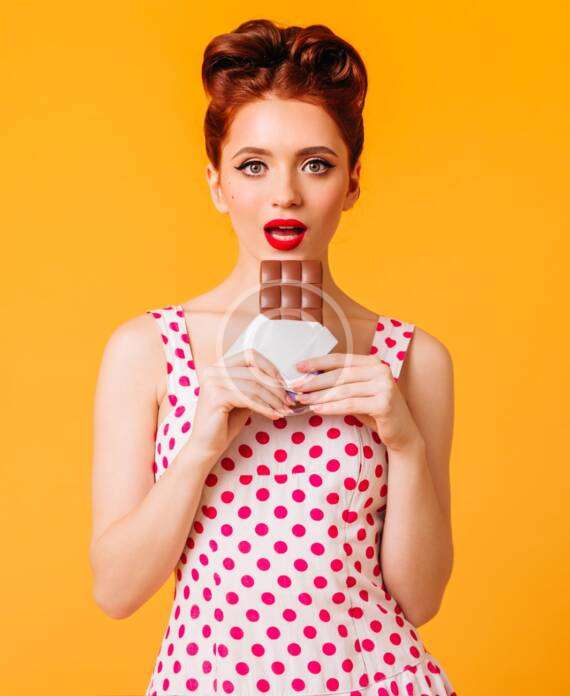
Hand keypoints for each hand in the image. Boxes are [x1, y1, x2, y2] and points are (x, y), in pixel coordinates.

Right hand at [190, 348, 293, 458]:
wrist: (207, 445)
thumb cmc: (226, 422)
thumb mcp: (244, 398)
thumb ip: (255, 385)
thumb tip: (281, 380)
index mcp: (219, 366)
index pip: (250, 355)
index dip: (270, 368)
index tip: (283, 384)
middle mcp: (213, 370)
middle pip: (254, 370)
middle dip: (275, 387)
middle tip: (289, 401)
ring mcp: (212, 382)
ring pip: (253, 385)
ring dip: (273, 399)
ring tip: (283, 410)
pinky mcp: (215, 397)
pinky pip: (248, 398)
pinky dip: (264, 407)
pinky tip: (274, 415)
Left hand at [288, 353, 423, 451]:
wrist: (401, 433)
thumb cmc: (375, 411)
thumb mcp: (358, 392)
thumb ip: (341, 383)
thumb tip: (308, 379)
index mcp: (373, 362)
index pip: (341, 359)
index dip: (318, 362)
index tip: (298, 367)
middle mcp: (380, 370)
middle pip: (340, 374)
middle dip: (315, 381)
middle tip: (296, 387)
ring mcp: (384, 386)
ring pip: (343, 390)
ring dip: (320, 396)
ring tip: (303, 400)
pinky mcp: (384, 403)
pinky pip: (350, 405)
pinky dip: (331, 408)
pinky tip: (317, 410)